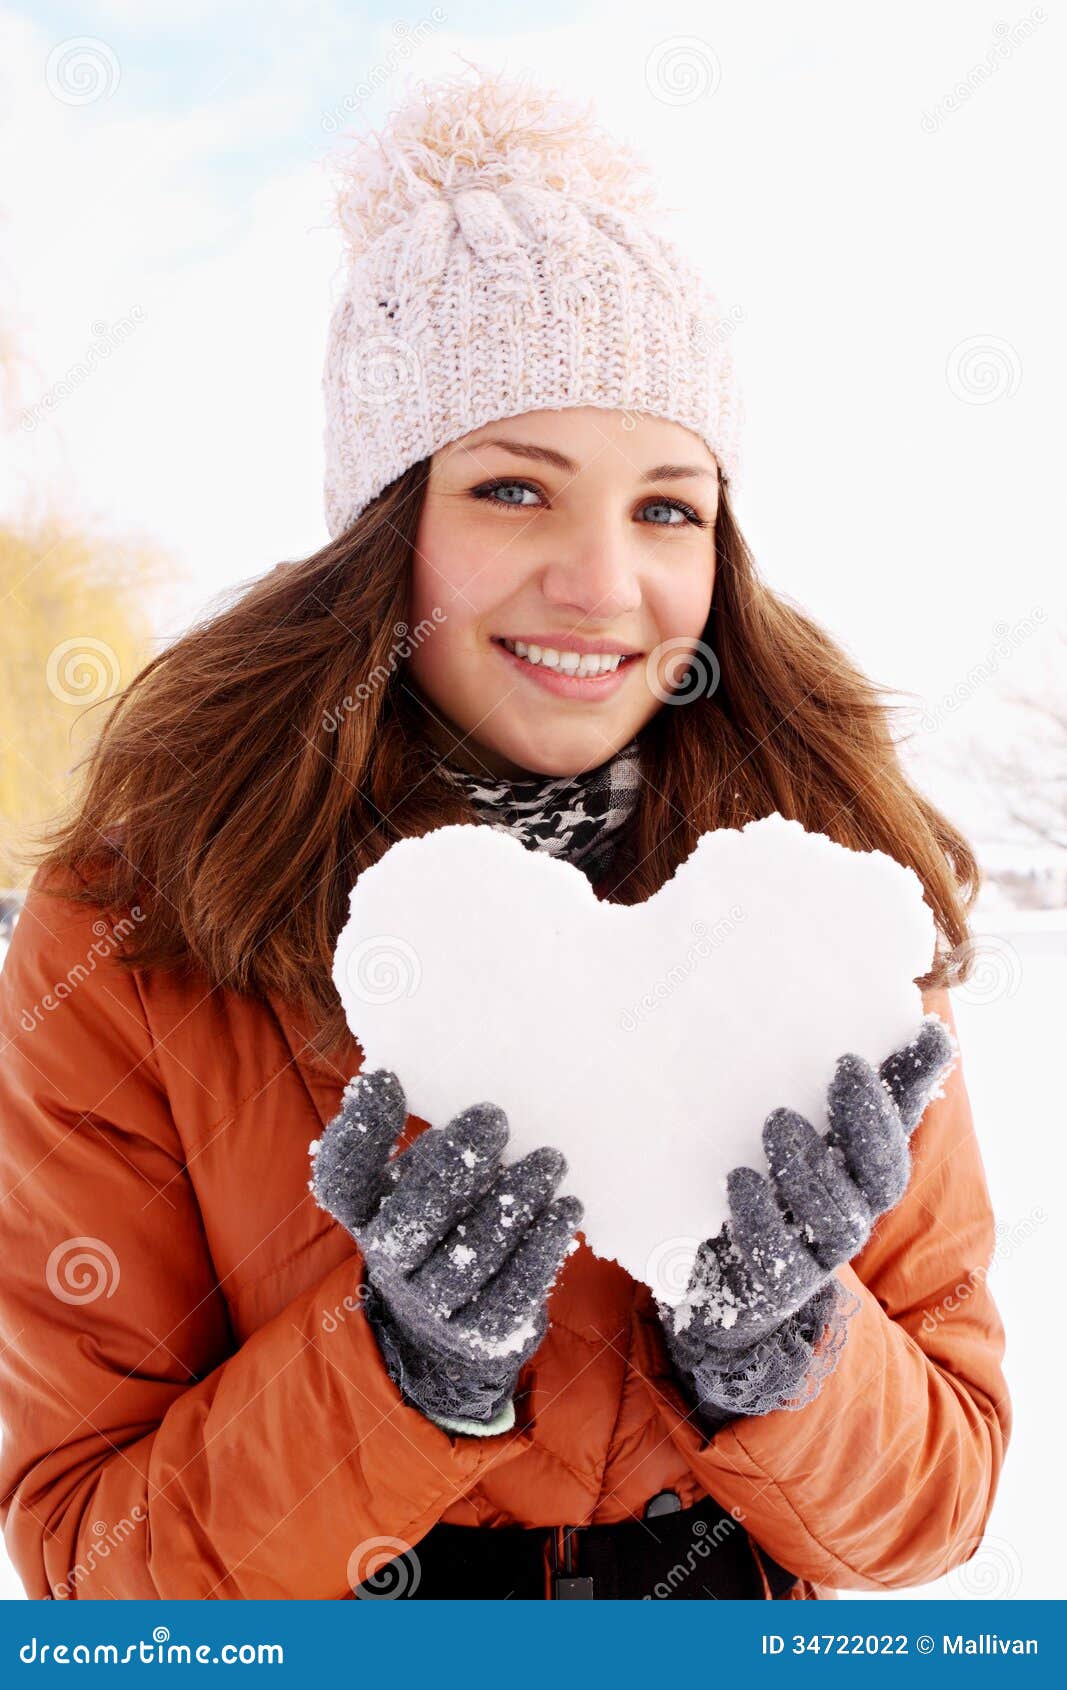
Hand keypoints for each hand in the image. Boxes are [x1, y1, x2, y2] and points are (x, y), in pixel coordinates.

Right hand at [309, 1068, 582, 1432]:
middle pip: (406, 1224)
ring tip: (550, 1160)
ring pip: (468, 1257)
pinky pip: (513, 1293)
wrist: (454, 1326)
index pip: (340, 1181)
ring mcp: (432, 1307)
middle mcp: (389, 1264)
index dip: (357, 1135)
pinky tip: (566, 1207)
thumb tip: (465, 1112)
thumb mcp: (421, 1182)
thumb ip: (430, 1147)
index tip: (387, 1079)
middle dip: (453, 1167)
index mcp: (366, 1216)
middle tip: (494, 1117)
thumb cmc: (441, 1223)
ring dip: (513, 1202)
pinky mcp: (481, 1335)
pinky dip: (542, 1246)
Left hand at [659, 1013, 955, 1417]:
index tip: (876, 1049)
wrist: (718, 1282)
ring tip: (779, 1120)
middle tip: (844, 1069)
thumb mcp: (809, 1136)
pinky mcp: (771, 1286)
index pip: (897, 1137)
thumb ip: (864, 1091)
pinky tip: (741, 1178)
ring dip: (810, 1166)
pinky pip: (778, 1256)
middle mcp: (848, 1216)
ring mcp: (814, 1255)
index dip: (899, 1096)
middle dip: (869, 1124)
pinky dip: (760, 1215)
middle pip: (881, 1180)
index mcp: (859, 1178)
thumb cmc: (773, 1192)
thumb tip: (927, 1030)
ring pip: (838, 1219)